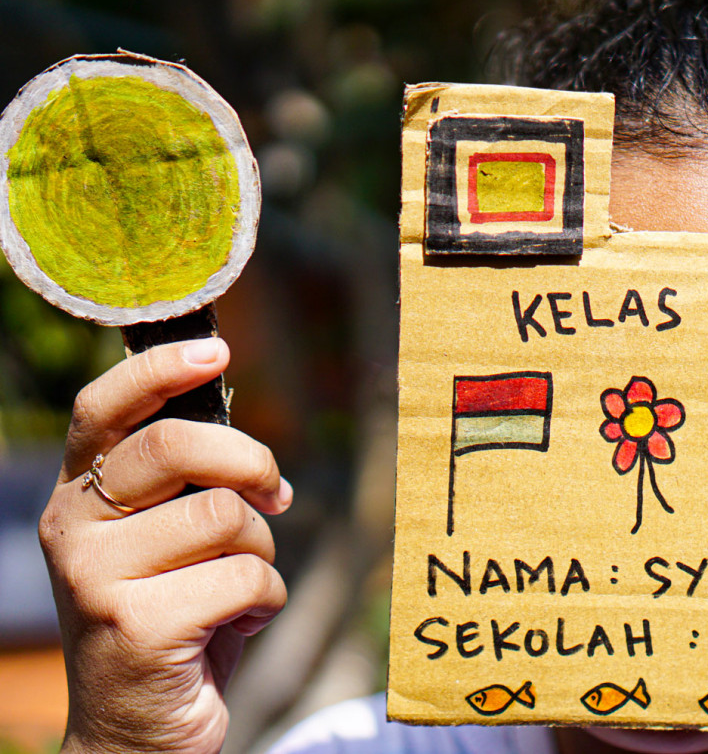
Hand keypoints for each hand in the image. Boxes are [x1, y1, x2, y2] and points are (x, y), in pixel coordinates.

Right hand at [38, 339, 290, 753]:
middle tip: (276, 494)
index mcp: (78, 497)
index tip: (217, 349)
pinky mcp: (136, 625)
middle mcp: (72, 529)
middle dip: (251, 462)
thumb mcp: (169, 542)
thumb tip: (240, 433)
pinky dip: (265, 599)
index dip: (159, 370)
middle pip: (175, 447)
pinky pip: (246, 577)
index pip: (104, 410)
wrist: (140, 731)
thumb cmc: (174, 618)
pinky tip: (236, 625)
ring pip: (225, 516)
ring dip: (260, 551)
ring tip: (239, 587)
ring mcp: (95, 579)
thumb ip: (186, 487)